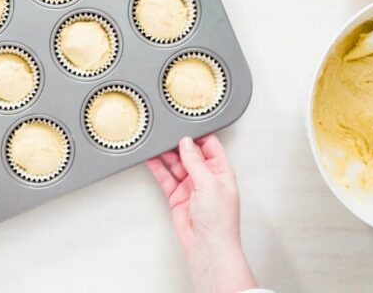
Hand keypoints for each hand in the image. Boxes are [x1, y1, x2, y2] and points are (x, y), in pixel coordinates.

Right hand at [148, 135, 256, 292]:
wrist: (207, 247)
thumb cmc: (220, 222)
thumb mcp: (209, 184)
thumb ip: (195, 161)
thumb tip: (187, 143)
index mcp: (221, 171)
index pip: (209, 145)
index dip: (197, 135)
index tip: (184, 125)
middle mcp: (206, 177)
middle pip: (189, 153)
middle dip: (178, 143)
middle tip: (166, 133)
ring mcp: (190, 186)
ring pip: (176, 164)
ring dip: (166, 154)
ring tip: (155, 143)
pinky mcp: (177, 196)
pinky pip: (165, 178)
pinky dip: (157, 168)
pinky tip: (151, 159)